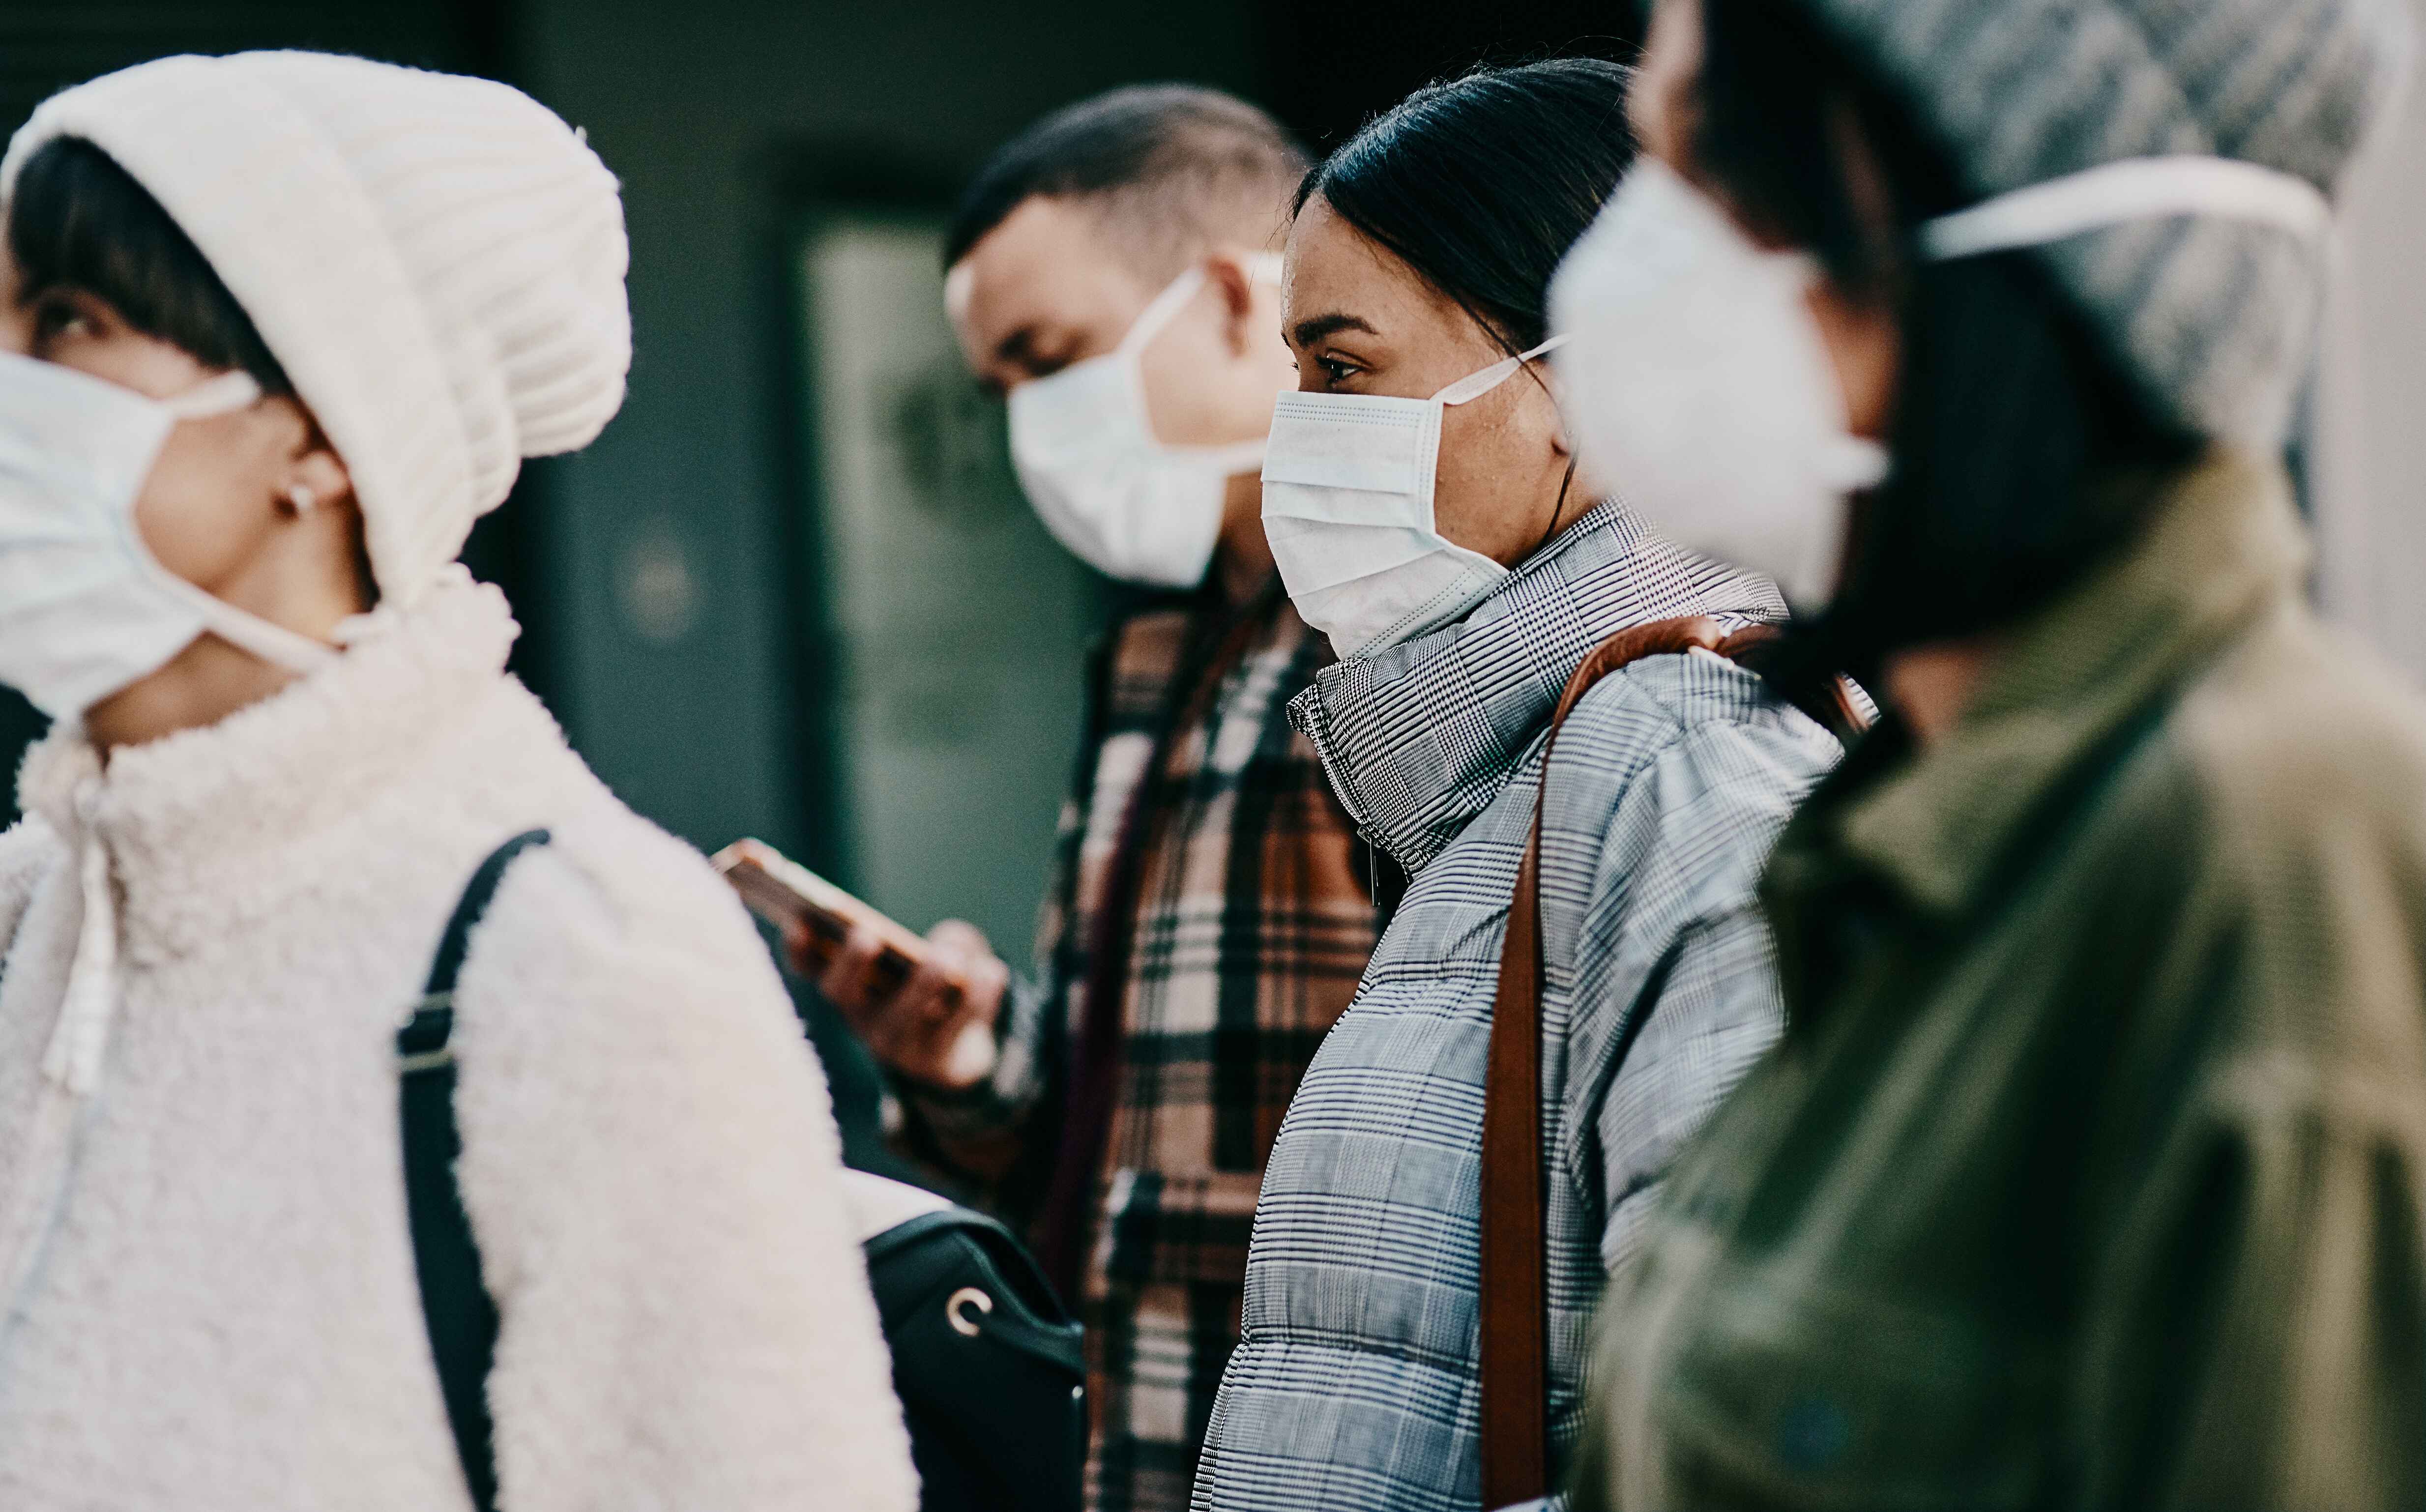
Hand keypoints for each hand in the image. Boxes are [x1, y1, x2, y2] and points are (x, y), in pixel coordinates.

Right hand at [793, 917, 1008, 1090]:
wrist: (962, 1056)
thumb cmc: (943, 990)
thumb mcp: (947, 955)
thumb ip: (952, 941)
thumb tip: (952, 951)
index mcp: (853, 990)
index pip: (814, 971)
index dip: (801, 951)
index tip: (798, 922)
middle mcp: (864, 1021)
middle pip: (846, 997)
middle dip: (853, 965)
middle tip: (868, 935)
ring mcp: (899, 1047)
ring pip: (901, 1021)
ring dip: (922, 986)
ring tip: (944, 960)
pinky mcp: (938, 1062)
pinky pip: (956, 1027)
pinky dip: (979, 996)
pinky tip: (992, 971)